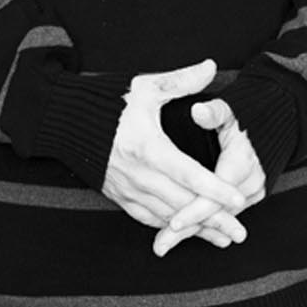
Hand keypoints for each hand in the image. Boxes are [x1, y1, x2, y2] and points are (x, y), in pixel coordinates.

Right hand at [102, 59, 247, 250]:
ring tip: (223, 238)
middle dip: (213, 219)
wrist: (66, 120)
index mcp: (148, 147)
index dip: (215, 188)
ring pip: (167, 217)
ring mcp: (127, 188)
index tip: (239, 198)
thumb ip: (182, 81)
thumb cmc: (108, 101)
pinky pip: (147, 218)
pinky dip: (170, 227)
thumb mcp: (145, 87)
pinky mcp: (118, 196)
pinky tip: (188, 233)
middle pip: (182, 203)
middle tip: (241, 231)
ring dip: (196, 230)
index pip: (188, 173)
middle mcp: (137, 173)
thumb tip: (212, 67)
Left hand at [153, 98, 265, 256]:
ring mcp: (251, 193)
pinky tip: (179, 235)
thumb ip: (214, 111)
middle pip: (217, 213)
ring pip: (220, 219)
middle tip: (161, 244)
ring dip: (193, 231)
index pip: (218, 194)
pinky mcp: (249, 198)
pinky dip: (203, 226)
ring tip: (163, 244)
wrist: (273, 126)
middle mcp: (251, 181)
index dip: (196, 209)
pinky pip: (223, 216)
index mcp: (243, 161)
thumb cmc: (243, 115)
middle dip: (189, 229)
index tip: (174, 222)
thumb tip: (199, 111)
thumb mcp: (229, 109)